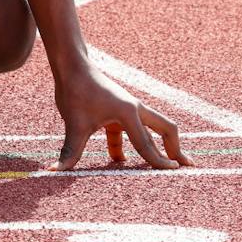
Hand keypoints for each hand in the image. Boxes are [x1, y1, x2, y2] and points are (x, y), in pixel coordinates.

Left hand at [51, 61, 188, 171]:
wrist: (72, 67)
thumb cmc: (76, 91)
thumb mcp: (74, 125)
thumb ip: (70, 152)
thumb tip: (55, 171)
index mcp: (129, 112)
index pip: (147, 144)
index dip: (160, 161)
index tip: (173, 173)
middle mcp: (134, 109)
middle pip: (165, 129)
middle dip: (175, 148)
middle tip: (186, 165)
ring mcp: (128, 110)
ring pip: (150, 131)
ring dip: (156, 147)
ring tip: (165, 165)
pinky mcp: (117, 112)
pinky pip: (129, 133)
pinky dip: (128, 147)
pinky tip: (120, 162)